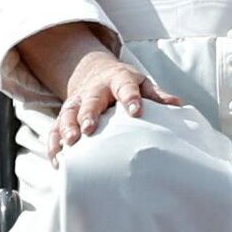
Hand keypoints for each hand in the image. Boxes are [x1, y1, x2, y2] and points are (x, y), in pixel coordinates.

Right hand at [26, 29, 170, 149]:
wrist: (94, 72)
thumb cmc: (124, 84)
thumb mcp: (141, 83)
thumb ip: (156, 95)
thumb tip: (178, 105)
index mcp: (118, 80)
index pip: (125, 87)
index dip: (131, 98)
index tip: (136, 111)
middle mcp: (94, 90)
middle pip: (90, 100)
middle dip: (88, 114)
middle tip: (89, 129)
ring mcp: (77, 102)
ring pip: (68, 113)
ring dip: (66, 127)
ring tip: (69, 144)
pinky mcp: (65, 115)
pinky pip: (55, 128)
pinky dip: (53, 143)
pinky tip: (57, 159)